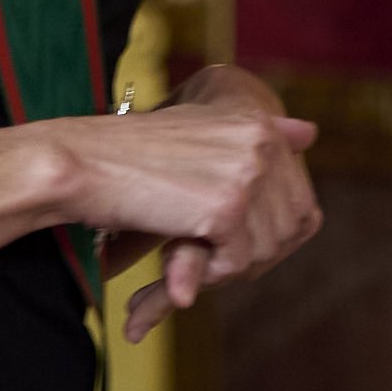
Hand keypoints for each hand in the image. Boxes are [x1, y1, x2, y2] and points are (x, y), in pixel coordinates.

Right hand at [121, 67, 322, 342]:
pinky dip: (205, 269)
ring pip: (264, 252)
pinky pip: (235, 264)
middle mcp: (260, 141)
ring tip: (181, 235)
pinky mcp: (227, 207)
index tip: (224, 228)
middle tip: (197, 240)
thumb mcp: (204, 135)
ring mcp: (245, 172)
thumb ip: (257, 137)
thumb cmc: (134, 153)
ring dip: (225, 259)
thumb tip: (310, 131)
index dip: (264, 231)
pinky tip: (173, 240)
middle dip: (248, 249)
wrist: (81, 160)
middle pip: (288, 232)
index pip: (300, 204)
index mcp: (258, 121)